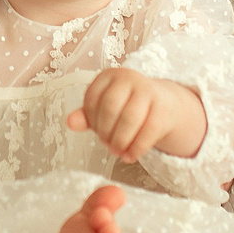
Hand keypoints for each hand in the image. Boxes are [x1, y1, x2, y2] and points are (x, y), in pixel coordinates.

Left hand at [69, 68, 207, 162]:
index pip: (93, 98)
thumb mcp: (104, 109)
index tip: (97, 132)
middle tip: (107, 145)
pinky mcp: (163, 109)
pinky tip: (130, 156)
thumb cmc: (127, 106)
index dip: (92, 120)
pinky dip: (136, 148)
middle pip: (111, 107)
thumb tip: (70, 123)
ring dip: (120, 141)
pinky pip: (148, 130)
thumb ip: (86, 115)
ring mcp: (148, 91)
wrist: (163, 105)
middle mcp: (129, 77)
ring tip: (116, 152)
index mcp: (109, 75)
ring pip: (130, 118)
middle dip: (105, 132)